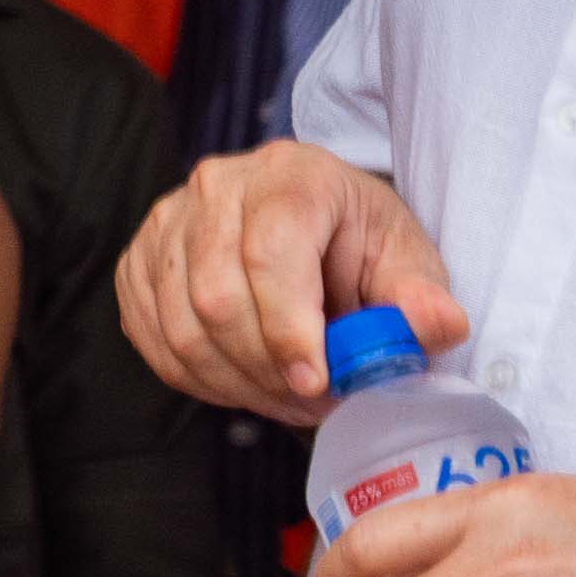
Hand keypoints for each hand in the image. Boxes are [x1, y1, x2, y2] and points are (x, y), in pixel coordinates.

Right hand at [117, 142, 459, 419]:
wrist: (307, 219)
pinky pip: (154, 338)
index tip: (316, 383)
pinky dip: (199, 378)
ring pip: (181, 326)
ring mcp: (165, 223)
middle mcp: (214, 187)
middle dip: (266, 369)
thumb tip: (438, 325)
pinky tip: (244, 383)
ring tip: (286, 399)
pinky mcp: (137, 261)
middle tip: (312, 402)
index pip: (270, 254)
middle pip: (216, 297)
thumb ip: (420, 295)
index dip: (289, 329)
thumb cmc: (356, 241)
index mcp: (289, 174)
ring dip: (235, 382)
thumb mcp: (404, 259)